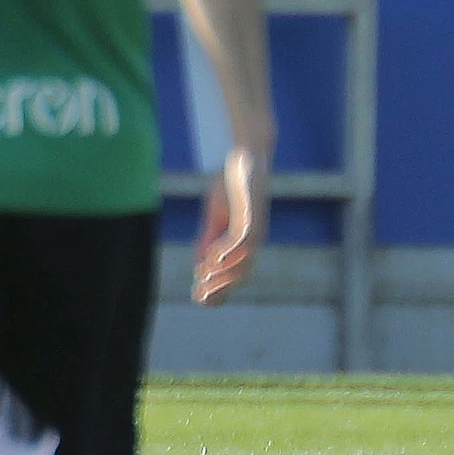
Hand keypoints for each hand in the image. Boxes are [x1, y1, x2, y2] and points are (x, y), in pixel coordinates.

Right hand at [193, 145, 271, 305]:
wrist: (246, 156)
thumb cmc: (233, 187)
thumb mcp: (216, 216)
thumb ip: (210, 238)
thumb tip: (202, 264)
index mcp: (246, 243)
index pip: (236, 276)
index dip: (219, 290)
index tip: (198, 297)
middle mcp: (255, 238)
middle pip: (242, 275)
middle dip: (220, 288)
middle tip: (197, 293)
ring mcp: (256, 225)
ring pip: (245, 261)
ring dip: (222, 272)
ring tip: (201, 273)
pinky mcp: (253, 212)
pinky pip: (244, 237)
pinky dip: (229, 250)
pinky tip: (212, 255)